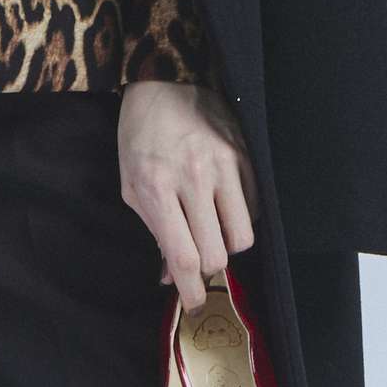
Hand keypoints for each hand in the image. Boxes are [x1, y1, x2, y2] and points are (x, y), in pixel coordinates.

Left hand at [117, 80, 255, 312]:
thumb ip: (154, 230)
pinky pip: (254, 207)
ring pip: (243, 235)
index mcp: (157, 187)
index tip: (195, 304)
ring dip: (227, 245)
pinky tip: (222, 204)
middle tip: (198, 262)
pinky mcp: (245, 155)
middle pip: (217, 253)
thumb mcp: (132, 184)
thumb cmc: (140, 136)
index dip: (191, 291)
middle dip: (208, 269)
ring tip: (212, 231)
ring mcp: (224, 165)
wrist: (165, 81)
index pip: (183, 256)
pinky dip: (240, 216)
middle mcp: (193, 177)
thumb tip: (171, 276)